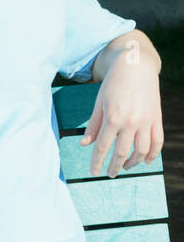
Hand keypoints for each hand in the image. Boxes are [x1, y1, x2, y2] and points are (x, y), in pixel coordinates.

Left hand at [81, 50, 163, 176]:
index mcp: (112, 118)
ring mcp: (146, 121)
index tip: (94, 172)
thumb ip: (93, 125)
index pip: (103, 147)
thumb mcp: (99, 103)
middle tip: (111, 174)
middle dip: (115, 166)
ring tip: (126, 166)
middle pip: (122, 153)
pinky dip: (153, 154)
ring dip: (134, 162)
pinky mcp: (157, 119)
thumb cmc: (113, 84)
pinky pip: (157, 141)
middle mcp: (131, 122)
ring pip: (142, 151)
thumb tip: (84, 145)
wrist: (136, 67)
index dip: (97, 162)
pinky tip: (146, 160)